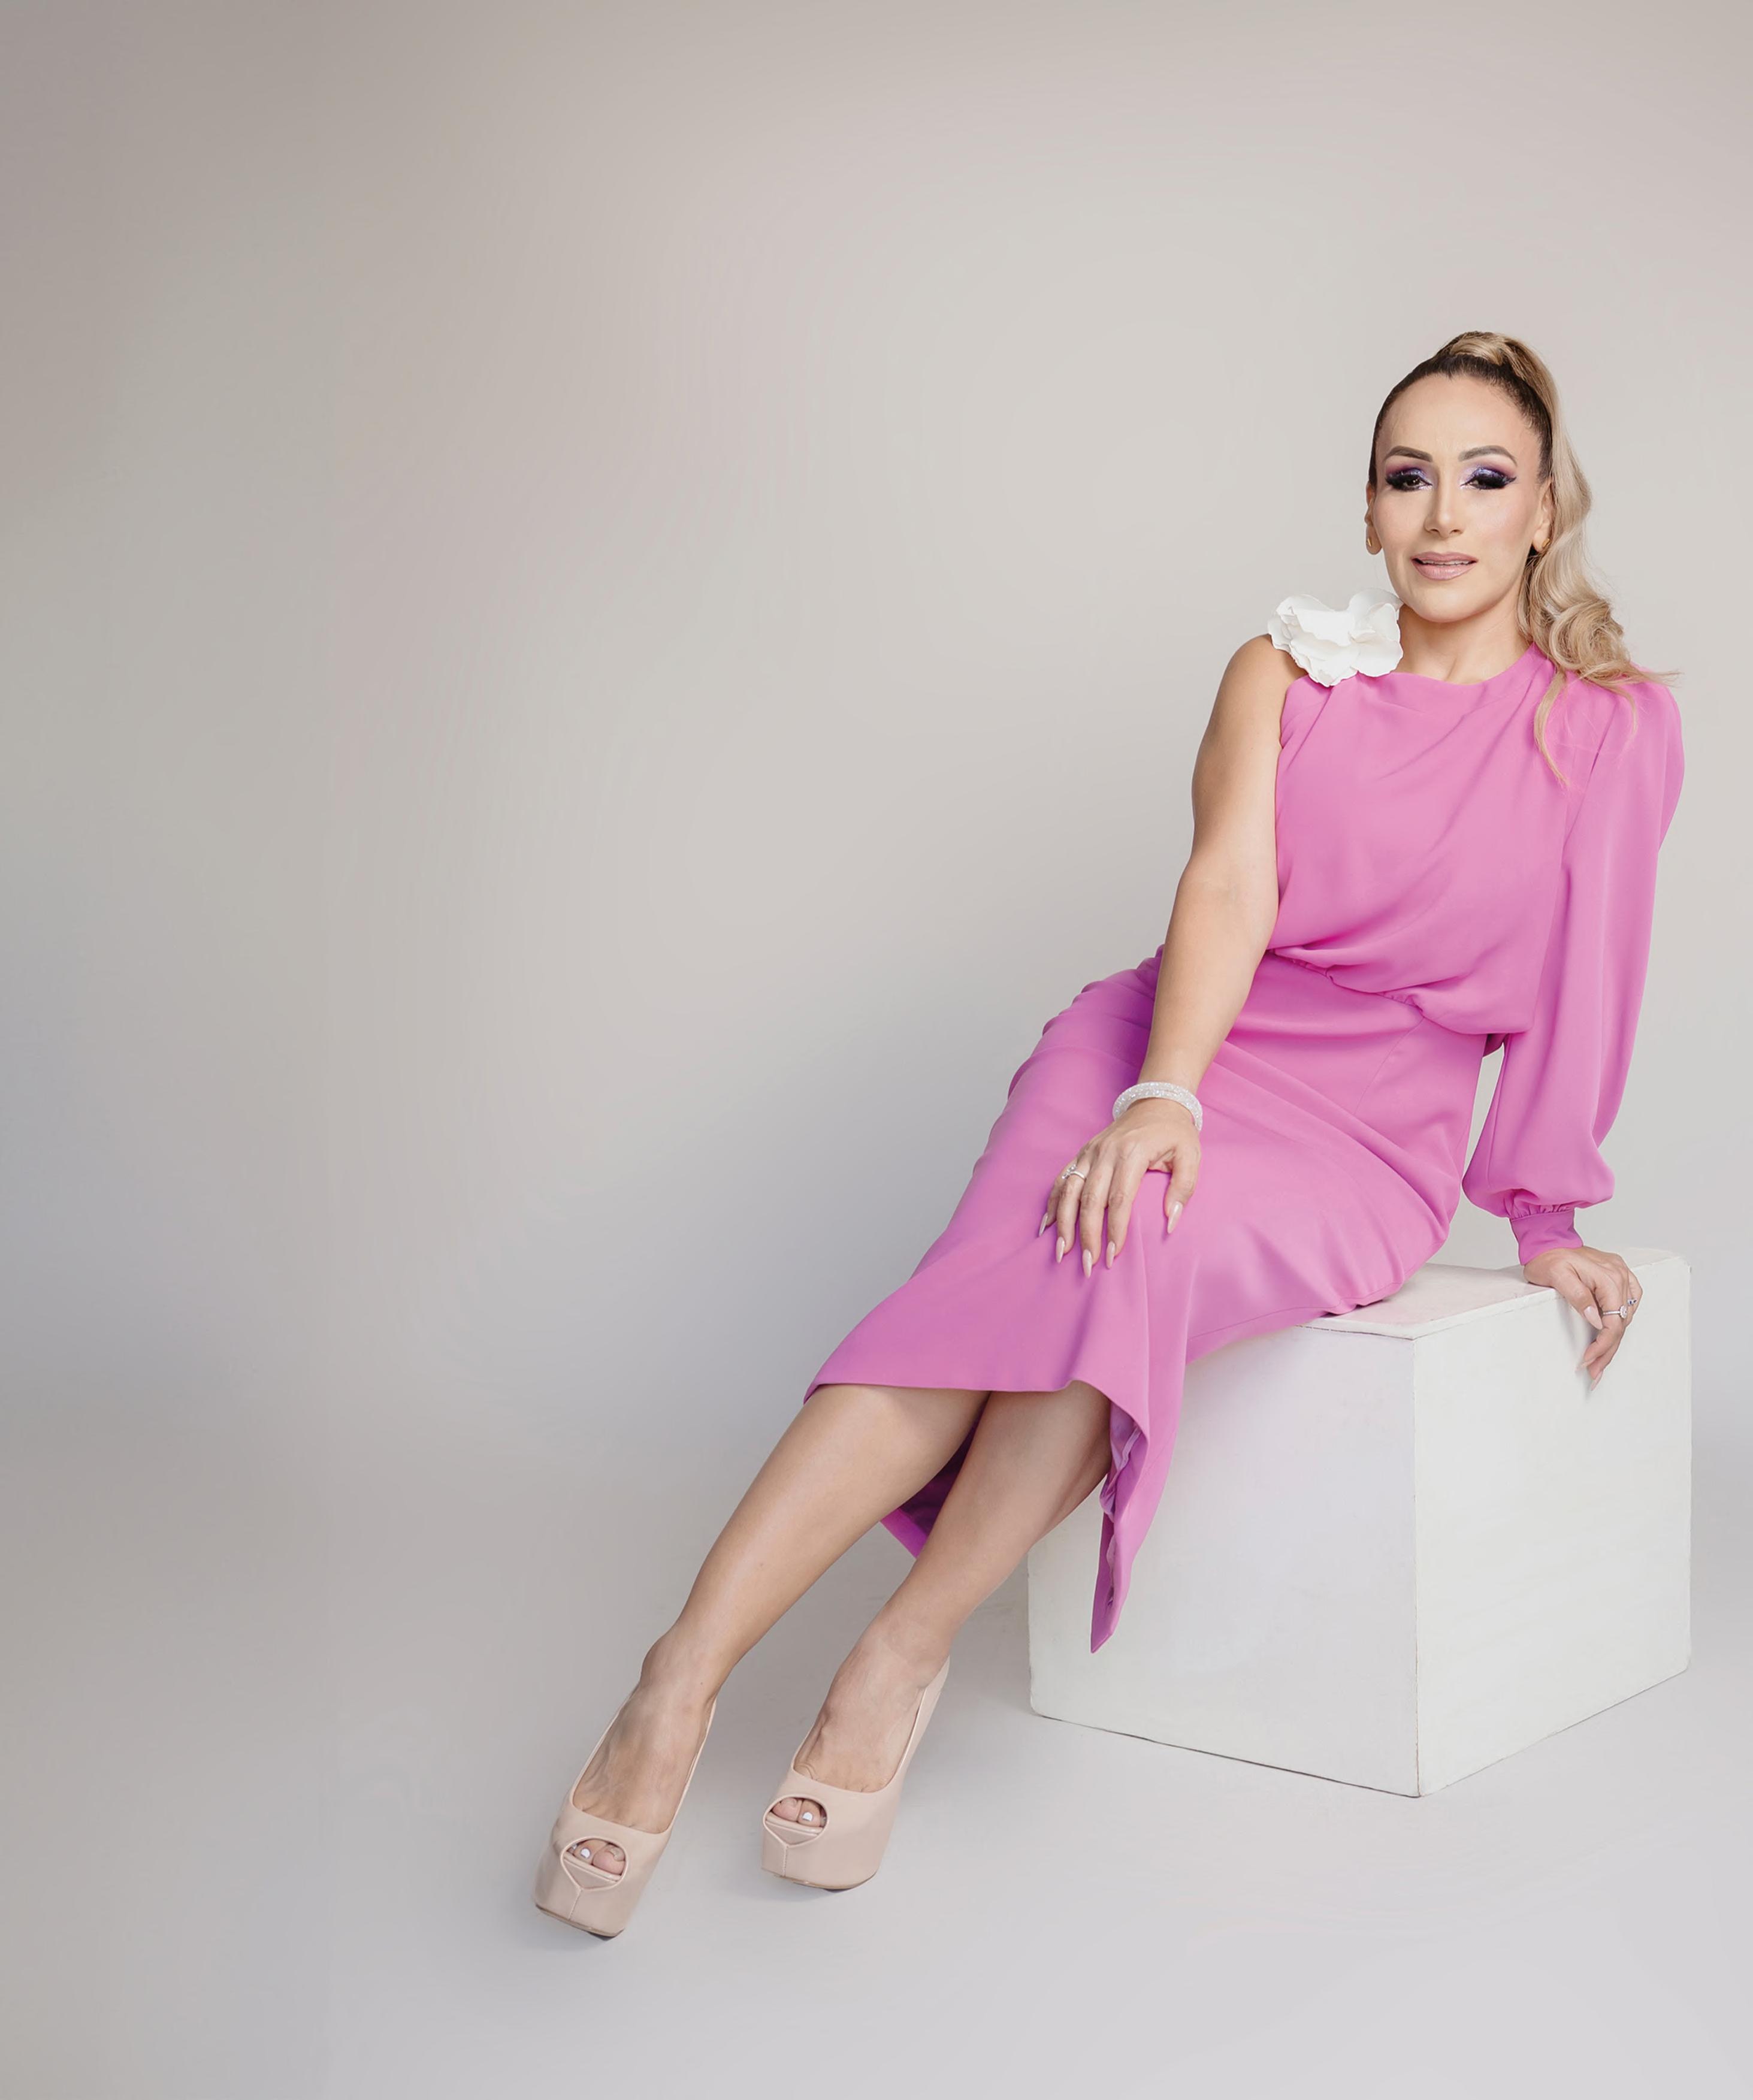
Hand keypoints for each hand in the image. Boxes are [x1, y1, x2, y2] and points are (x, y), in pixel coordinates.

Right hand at [1039, 1100, 1200, 1276]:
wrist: (1156, 1102)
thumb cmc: (1175, 1133)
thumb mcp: (1191, 1156)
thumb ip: (1183, 1188)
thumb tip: (1171, 1221)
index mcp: (1133, 1153)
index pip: (1120, 1198)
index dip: (1115, 1229)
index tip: (1113, 1255)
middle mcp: (1106, 1152)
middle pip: (1091, 1199)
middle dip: (1087, 1234)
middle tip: (1088, 1264)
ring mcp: (1090, 1152)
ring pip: (1069, 1190)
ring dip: (1063, 1222)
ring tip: (1061, 1251)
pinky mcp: (1082, 1153)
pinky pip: (1062, 1179)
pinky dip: (1052, 1202)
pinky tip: (1046, 1225)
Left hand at [1522, 1243, 1640, 1384]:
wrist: (1547, 1241)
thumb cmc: (1548, 1258)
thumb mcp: (1557, 1275)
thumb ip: (1578, 1296)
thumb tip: (1596, 1319)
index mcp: (1608, 1277)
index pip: (1613, 1322)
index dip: (1602, 1345)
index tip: (1588, 1361)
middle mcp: (1620, 1276)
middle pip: (1621, 1324)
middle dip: (1607, 1350)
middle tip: (1594, 1371)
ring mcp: (1621, 1275)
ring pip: (1626, 1317)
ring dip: (1614, 1340)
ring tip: (1600, 1360)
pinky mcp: (1618, 1276)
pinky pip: (1629, 1303)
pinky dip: (1622, 1321)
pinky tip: (1613, 1334)